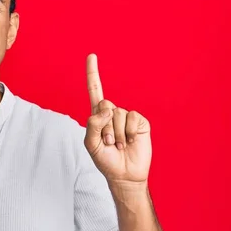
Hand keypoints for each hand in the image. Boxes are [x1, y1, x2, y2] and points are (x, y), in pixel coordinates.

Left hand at [84, 54, 151, 187]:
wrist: (125, 174)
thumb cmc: (105, 160)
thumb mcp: (91, 144)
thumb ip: (93, 125)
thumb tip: (107, 108)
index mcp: (98, 116)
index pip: (95, 91)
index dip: (93, 73)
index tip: (92, 55)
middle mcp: (112, 113)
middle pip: (104, 105)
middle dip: (105, 128)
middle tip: (109, 143)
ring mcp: (126, 117)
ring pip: (117, 114)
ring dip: (116, 134)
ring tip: (120, 145)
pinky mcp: (140, 122)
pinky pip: (131, 118)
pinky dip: (129, 132)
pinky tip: (131, 141)